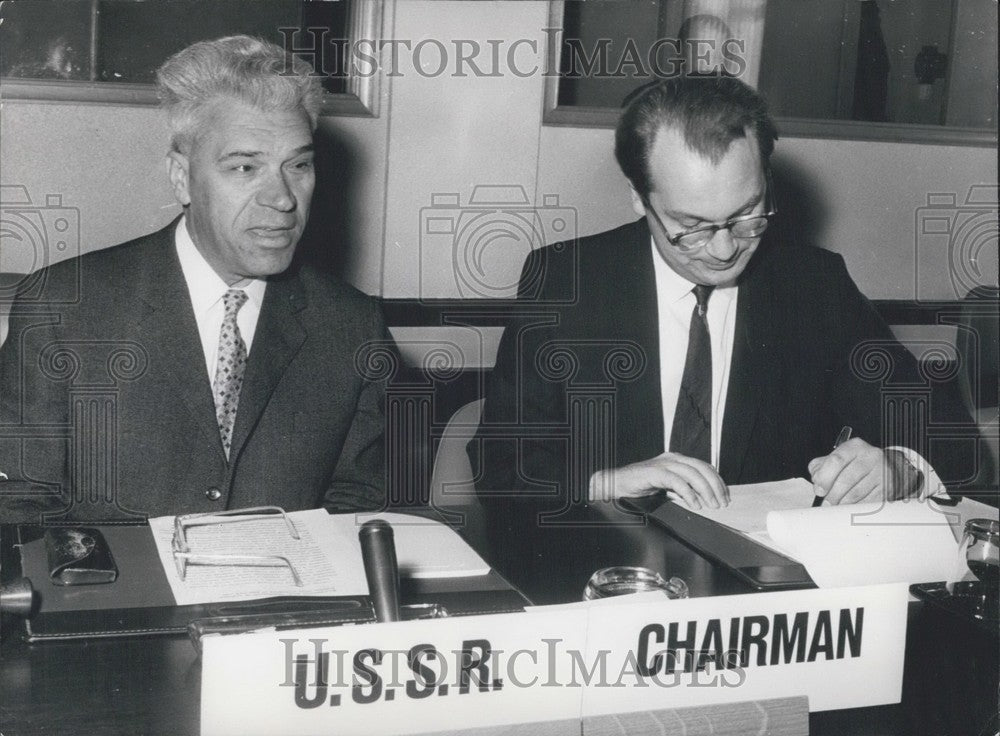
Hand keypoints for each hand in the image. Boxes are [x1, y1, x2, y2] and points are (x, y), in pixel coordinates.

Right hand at [588, 453, 728, 508]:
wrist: (615, 485)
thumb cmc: (638, 487)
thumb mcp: (666, 487)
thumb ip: (682, 488)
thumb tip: (704, 499)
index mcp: (676, 460)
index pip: (704, 466)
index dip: (717, 481)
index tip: (724, 496)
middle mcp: (671, 459)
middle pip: (701, 468)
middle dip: (715, 486)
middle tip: (721, 503)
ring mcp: (662, 464)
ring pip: (692, 473)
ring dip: (705, 490)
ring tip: (710, 505)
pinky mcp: (654, 472)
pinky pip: (676, 481)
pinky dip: (688, 493)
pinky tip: (694, 504)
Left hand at [808, 438, 895, 504]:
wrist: (890, 468)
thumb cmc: (857, 464)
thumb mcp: (839, 458)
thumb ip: (822, 466)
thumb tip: (817, 482)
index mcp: (855, 447)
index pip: (836, 461)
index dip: (824, 478)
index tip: (819, 490)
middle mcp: (871, 456)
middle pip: (845, 480)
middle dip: (832, 495)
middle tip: (826, 502)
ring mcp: (882, 472)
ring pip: (856, 494)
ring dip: (842, 503)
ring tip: (837, 504)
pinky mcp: (889, 488)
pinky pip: (866, 502)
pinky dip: (855, 507)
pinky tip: (852, 505)